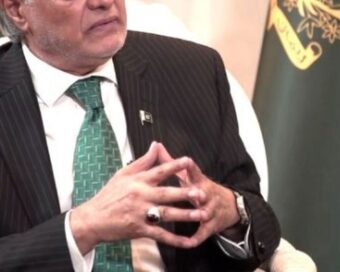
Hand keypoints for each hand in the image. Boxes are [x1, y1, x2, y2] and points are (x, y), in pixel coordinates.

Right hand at [70, 142, 207, 254]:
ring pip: (166, 214)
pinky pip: (160, 235)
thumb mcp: (123, 173)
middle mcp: (141, 196)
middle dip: (185, 193)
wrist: (93, 219)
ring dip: (185, 215)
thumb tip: (155, 145)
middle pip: (166, 194)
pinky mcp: (140, 230)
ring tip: (201, 214)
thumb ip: (143, 160)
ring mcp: (141, 214)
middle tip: (201, 193)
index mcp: (138, 181)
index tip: (188, 161)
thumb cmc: (109, 194)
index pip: (159, 171)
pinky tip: (188, 241)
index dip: (174, 165)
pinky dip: (175, 239)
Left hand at [157, 143, 240, 244]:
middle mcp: (205, 194)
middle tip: (195, 193)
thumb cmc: (200, 188)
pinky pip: (203, 232)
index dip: (191, 166)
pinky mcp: (211, 225)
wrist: (228, 206)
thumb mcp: (188, 175)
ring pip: (204, 212)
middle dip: (197, 193)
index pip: (194, 171)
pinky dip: (196, 237)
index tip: (187, 160)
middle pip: (201, 192)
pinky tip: (187, 243)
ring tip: (192, 217)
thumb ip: (170, 162)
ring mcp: (209, 210)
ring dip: (198, 214)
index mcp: (198, 180)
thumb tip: (156, 145)